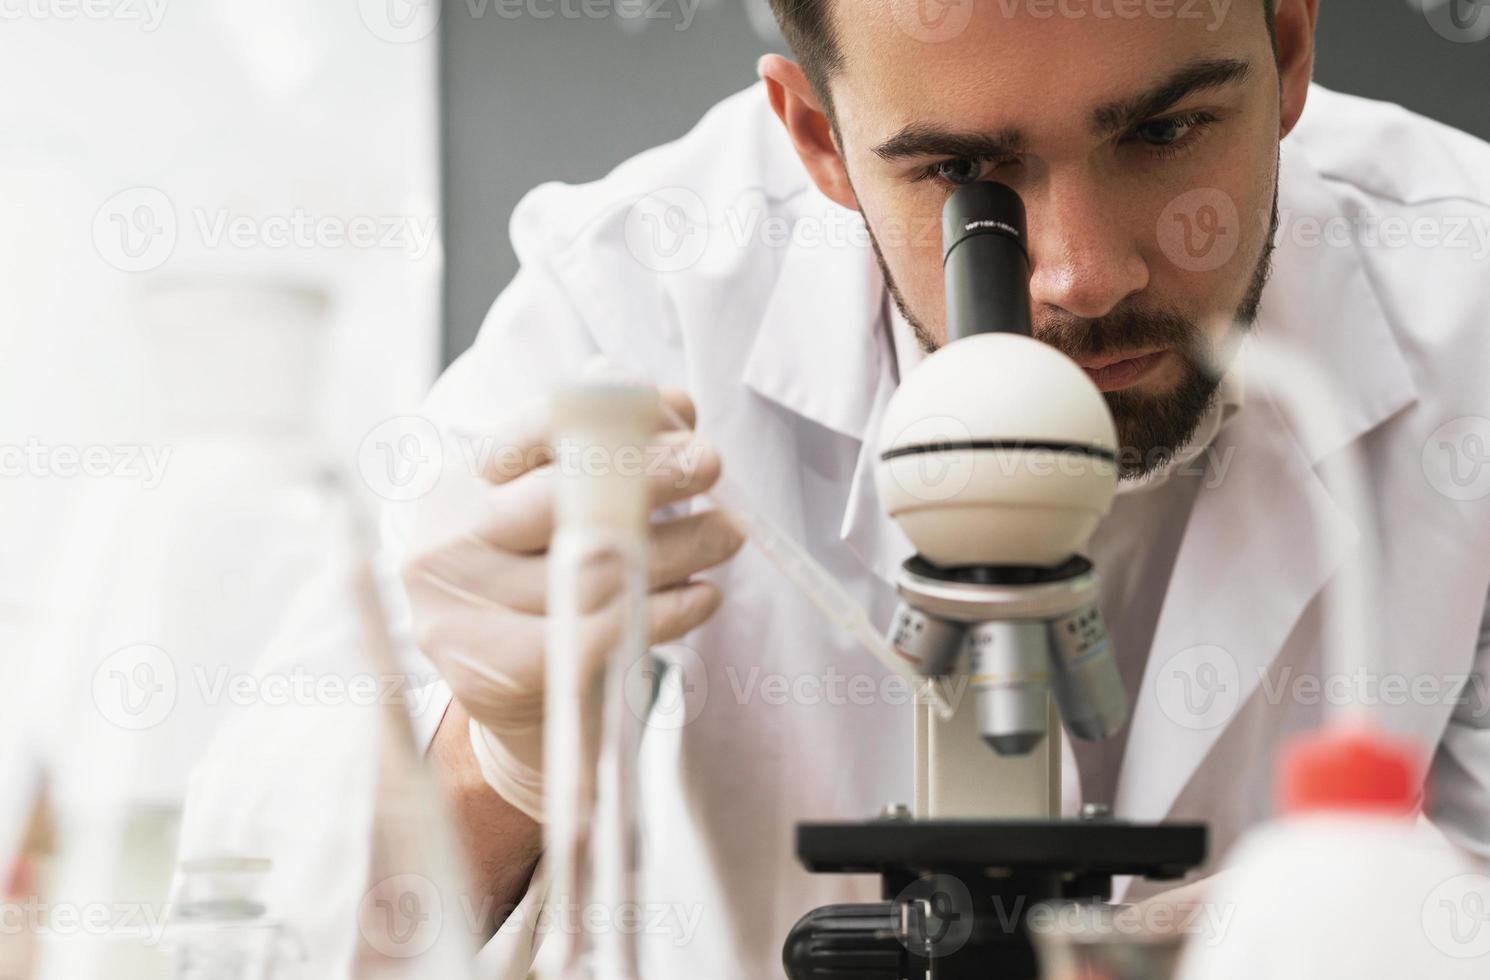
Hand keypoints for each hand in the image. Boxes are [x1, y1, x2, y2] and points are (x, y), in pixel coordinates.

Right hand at [401, 389, 743, 820]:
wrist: (505, 693)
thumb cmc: (540, 579)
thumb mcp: (559, 508)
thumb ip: (605, 454)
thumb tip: (675, 405)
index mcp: (462, 484)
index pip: (528, 434)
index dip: (607, 420)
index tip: (678, 417)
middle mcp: (450, 540)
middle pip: (556, 498)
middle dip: (647, 474)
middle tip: (709, 461)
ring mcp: (463, 610)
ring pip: (590, 568)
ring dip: (678, 546)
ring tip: (727, 532)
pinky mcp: (492, 672)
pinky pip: (598, 634)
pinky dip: (666, 611)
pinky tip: (705, 595)